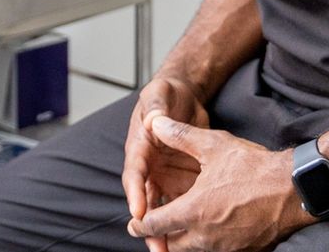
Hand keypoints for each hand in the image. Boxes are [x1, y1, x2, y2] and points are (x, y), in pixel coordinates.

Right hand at [122, 76, 210, 251]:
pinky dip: (185, 215)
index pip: (134, 174)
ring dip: (167, 228)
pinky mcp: (180, 175)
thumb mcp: (159, 94)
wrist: (182, 95)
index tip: (139, 213)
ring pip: (163, 206)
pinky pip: (182, 198)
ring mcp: (163, 173)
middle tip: (157, 246)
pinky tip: (194, 232)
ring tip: (171, 250)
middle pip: (146, 200)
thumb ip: (155, 106)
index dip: (135, 194)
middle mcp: (148, 166)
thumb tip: (150, 118)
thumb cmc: (166, 94)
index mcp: (139, 148)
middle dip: (150, 226)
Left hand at [126, 116, 310, 251]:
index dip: (140, 223)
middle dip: (161, 235)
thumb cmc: (253, 166)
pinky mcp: (238, 251)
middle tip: (157, 224)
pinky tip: (211, 224)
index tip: (136, 221)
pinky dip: (205, 241)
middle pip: (169, 244)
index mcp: (191, 211)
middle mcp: (202, 236)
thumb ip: (181, 136)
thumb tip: (156, 123)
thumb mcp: (215, 145)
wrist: (291, 189)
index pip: (153, 226)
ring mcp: (221, 247)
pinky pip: (212, 250)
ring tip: (183, 223)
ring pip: (190, 250)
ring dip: (182, 239)